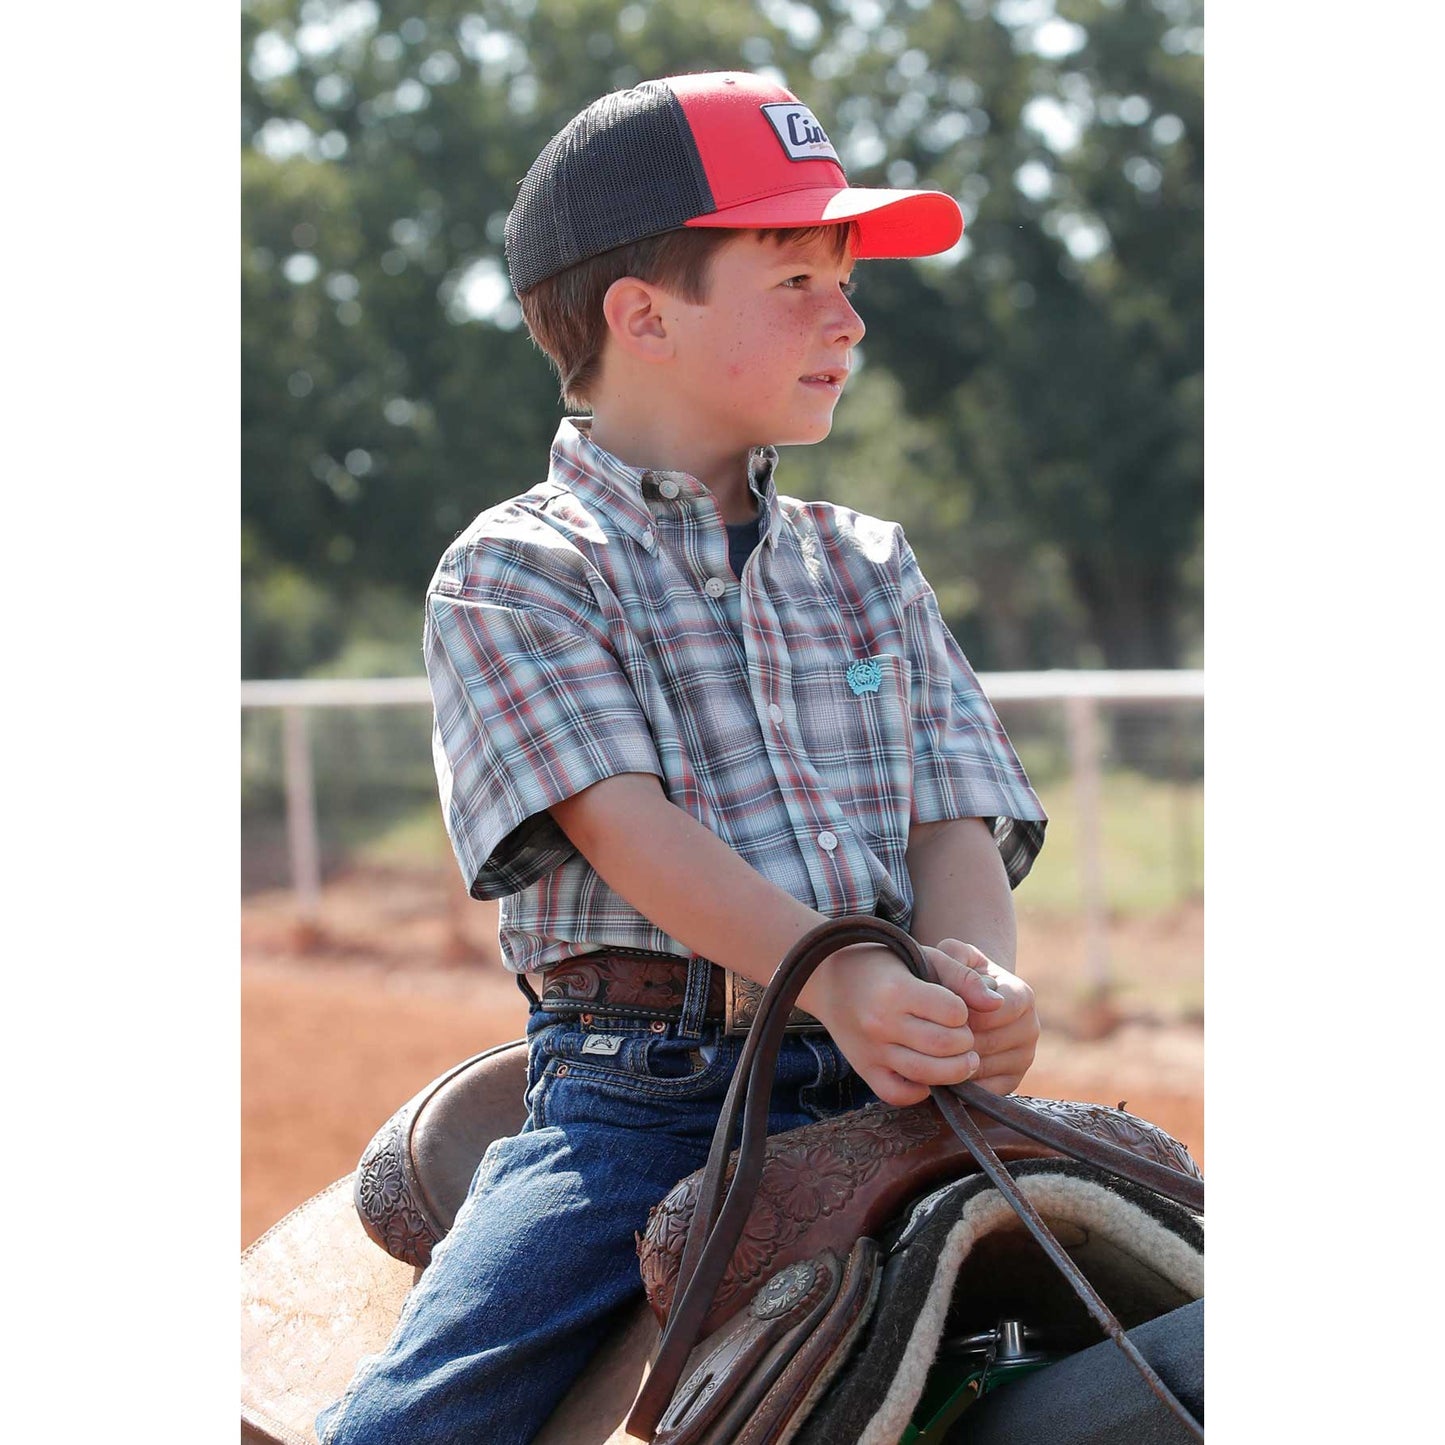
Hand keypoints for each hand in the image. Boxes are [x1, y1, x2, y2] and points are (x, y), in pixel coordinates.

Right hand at [798, 941, 1001, 1106]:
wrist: (830, 978)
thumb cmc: (884, 964)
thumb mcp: (923, 956)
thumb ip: (962, 976)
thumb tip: (997, 1004)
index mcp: (896, 990)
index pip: (953, 1012)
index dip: (964, 1011)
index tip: (958, 1008)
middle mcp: (881, 1023)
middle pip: (944, 1046)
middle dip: (966, 1043)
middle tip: (965, 1037)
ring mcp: (871, 1050)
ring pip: (927, 1075)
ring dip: (955, 1071)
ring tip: (962, 1059)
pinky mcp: (865, 1069)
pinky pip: (898, 1094)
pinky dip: (921, 1091)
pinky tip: (929, 1075)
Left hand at [932, 939, 1037, 1094]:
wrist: (958, 997)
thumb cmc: (950, 973)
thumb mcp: (950, 958)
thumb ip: (960, 968)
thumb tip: (991, 1001)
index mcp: (1022, 995)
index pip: (994, 1014)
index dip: (961, 1014)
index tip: (938, 1010)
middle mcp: (1030, 1028)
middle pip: (986, 1044)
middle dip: (952, 1040)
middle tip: (925, 1034)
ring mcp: (1024, 1058)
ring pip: (982, 1069)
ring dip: (951, 1062)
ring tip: (928, 1050)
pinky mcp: (1012, 1082)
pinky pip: (982, 1091)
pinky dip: (958, 1083)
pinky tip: (939, 1067)